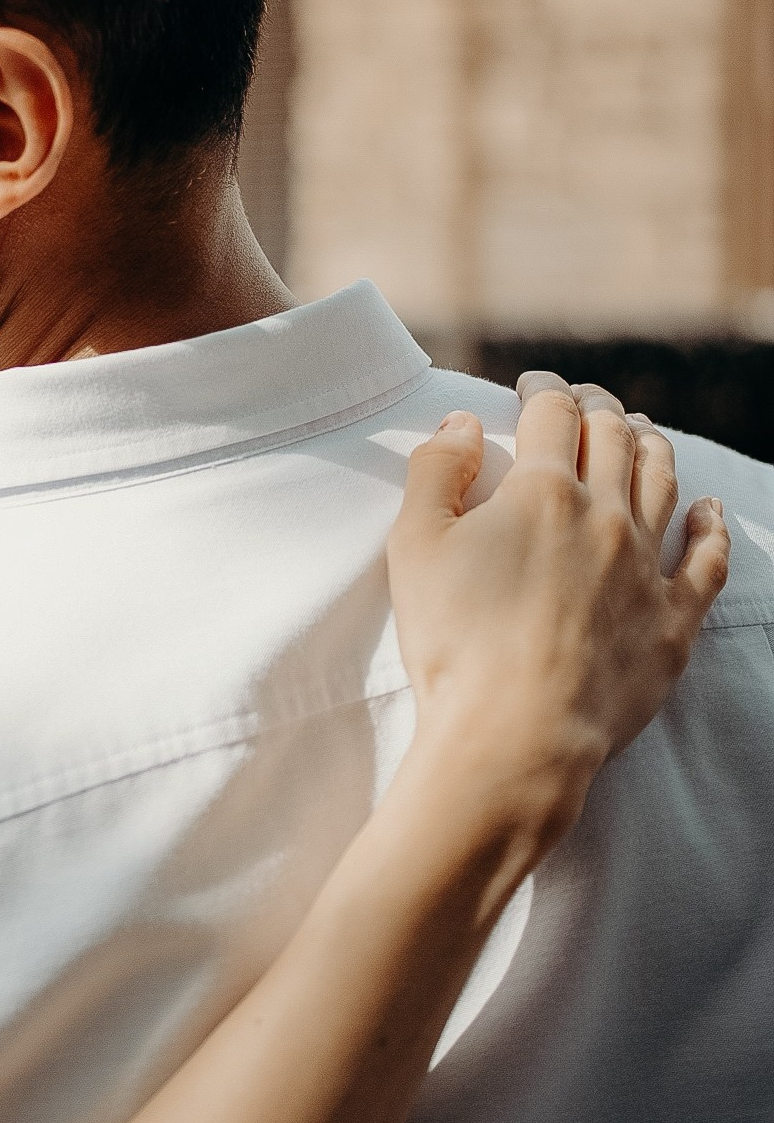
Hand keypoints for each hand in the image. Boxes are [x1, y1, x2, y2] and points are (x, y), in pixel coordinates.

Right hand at [385, 377, 727, 874]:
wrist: (515, 736)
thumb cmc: (453, 642)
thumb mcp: (414, 546)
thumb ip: (435, 471)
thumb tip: (463, 424)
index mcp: (542, 490)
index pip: (554, 412)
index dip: (543, 389)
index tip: (533, 387)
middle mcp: (606, 515)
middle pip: (614, 435)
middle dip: (597, 406)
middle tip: (582, 403)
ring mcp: (645, 567)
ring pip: (663, 481)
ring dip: (651, 446)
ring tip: (640, 434)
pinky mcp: (672, 620)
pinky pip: (707, 559)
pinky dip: (710, 524)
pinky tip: (709, 509)